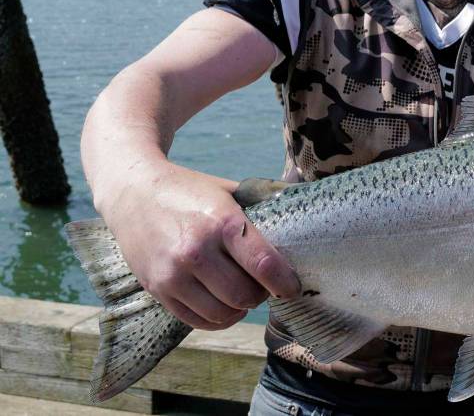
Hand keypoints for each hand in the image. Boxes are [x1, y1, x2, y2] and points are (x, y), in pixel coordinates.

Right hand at [103, 166, 300, 330]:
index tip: (292, 287)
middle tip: (265, 286)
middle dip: (262, 295)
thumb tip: (302, 218)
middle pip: (245, 296)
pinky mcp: (157, 289)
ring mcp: (173, 274)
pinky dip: (217, 318)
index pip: (264, 265)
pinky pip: (197, 321)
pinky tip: (223, 303)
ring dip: (240, 309)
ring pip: (222, 313)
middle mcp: (196, 251)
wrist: (132, 191)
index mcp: (222, 222)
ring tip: (243, 294)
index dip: (285, 283)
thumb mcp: (228, 191)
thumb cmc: (189, 191)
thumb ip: (262, 208)